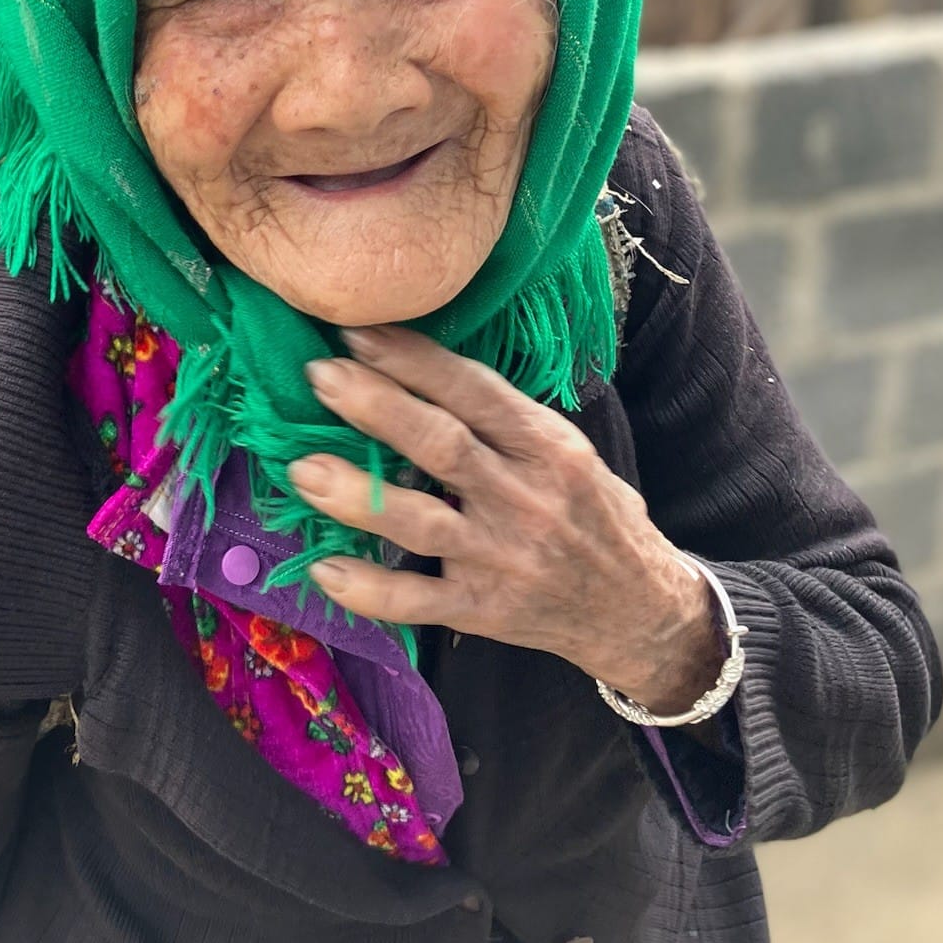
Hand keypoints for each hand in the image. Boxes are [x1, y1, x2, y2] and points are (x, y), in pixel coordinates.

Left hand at [290, 324, 723, 714]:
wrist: (639, 610)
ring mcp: (502, 558)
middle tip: (319, 374)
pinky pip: (417, 602)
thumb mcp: (567, 452)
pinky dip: (369, 590)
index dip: (415, 359)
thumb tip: (412, 366)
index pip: (475, 391)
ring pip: (421, 522)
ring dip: (359, 493)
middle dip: (377, 406)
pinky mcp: (483, 611)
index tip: (358, 331)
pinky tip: (323, 569)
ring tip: (302, 469)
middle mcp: (526, 498)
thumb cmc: (590, 514)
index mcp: (548, 446)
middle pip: (442, 444)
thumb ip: (502, 419)